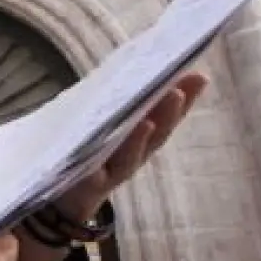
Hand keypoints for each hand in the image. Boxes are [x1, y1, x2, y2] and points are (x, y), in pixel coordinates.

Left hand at [57, 71, 207, 219]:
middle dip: (168, 114)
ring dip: (140, 139)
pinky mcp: (87, 183)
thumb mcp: (101, 121)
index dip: (184, 99)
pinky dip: (102, 163)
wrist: (62, 195)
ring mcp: (111, 171)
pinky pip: (97, 172)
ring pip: (130, 155)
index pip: (164, 116)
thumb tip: (134, 64)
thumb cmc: (85, 149)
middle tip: (179, 90)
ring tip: (149, 121)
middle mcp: (131, 155)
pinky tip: (102, 153)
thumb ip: (117, 101)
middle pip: (154, 135)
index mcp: (138, 137)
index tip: (199, 77)